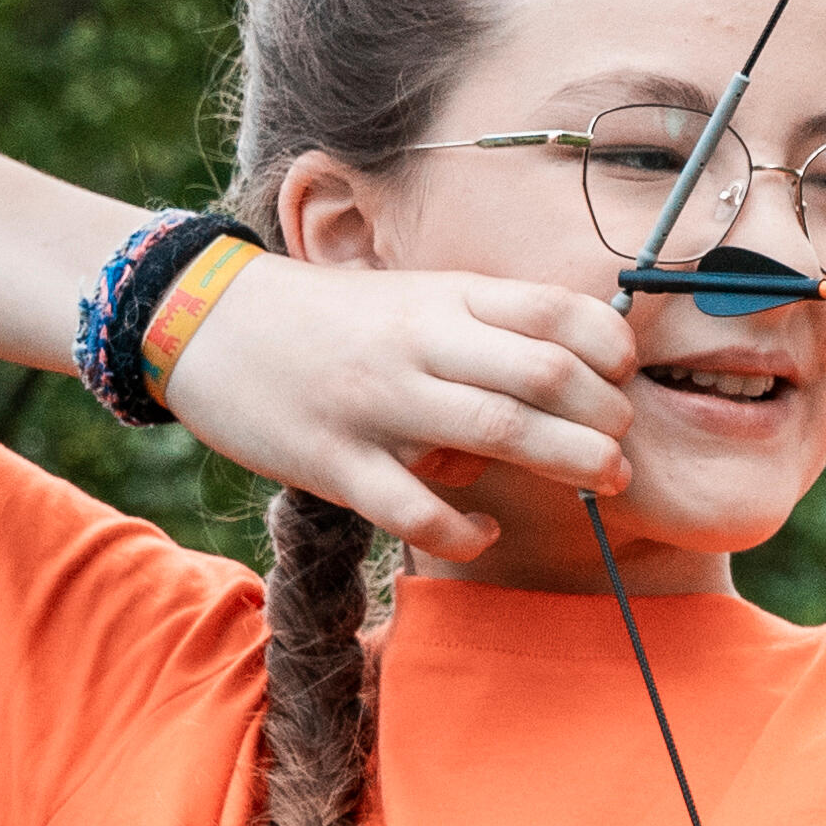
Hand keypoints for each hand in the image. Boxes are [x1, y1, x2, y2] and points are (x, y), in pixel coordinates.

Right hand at [152, 253, 637, 566]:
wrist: (199, 318)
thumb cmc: (328, 318)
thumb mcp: (412, 297)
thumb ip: (483, 327)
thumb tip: (573, 371)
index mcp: (443, 298)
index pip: (555, 312)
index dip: (610, 346)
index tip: (626, 375)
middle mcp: (418, 344)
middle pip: (545, 374)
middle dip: (606, 416)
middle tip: (624, 446)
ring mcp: (376, 404)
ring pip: (499, 433)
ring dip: (570, 462)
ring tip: (603, 480)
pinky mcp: (331, 461)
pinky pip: (416, 508)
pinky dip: (464, 528)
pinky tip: (482, 529)